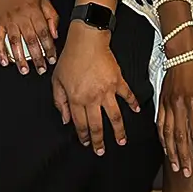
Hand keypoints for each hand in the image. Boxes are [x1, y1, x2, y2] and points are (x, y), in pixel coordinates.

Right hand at [0, 0, 58, 73]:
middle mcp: (21, 16)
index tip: (52, 58)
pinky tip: (5, 61)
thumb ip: (51, 16)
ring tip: (24, 70)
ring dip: (20, 58)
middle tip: (41, 69)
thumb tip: (55, 33)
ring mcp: (8, 21)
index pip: (44, 32)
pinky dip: (0, 51)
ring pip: (15, 42)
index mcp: (34, 11)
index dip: (49, 47)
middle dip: (37, 57)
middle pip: (31, 40)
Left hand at [51, 23, 139, 153]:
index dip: (83, 136)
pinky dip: (133, 103)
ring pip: (114, 117)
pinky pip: (127, 95)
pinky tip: (136, 110)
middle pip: (97, 125)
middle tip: (101, 150)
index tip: (86, 143)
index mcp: (76, 99)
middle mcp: (92, 98)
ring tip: (121, 140)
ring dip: (118, 131)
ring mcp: (107, 91)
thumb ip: (59, 101)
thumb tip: (65, 118)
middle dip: (99, 141)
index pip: (80, 124)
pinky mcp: (118, 81)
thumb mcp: (56, 80)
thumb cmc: (70, 58)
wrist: (86, 41)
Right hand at [158, 59, 192, 175]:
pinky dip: (163, 138)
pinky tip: (166, 148)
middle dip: (186, 157)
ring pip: (169, 133)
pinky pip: (160, 124)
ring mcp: (168, 105)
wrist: (181, 55)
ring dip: (173, 152)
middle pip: (182, 137)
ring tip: (177, 166)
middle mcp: (179, 107)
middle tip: (189, 173)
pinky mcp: (162, 103)